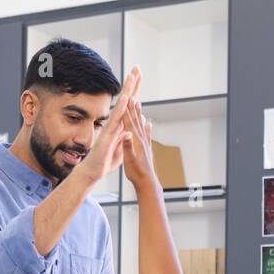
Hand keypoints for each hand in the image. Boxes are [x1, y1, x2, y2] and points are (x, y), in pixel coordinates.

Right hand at [72, 66, 139, 186]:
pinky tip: (127, 98)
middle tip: (137, 68)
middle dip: (132, 84)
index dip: (134, 92)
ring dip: (127, 91)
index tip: (139, 78)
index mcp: (119, 126)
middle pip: (125, 100)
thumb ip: (124, 139)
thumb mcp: (120, 150)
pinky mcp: (108, 134)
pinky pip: (116, 118)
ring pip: (121, 105)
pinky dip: (122, 108)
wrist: (92, 172)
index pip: (129, 106)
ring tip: (133, 76)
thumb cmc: (104, 161)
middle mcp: (115, 123)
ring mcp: (111, 127)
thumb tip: (128, 129)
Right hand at [120, 75, 157, 189]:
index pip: (129, 121)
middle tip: (133, 92)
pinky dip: (145, 126)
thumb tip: (126, 134)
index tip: (126, 95)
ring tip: (138, 103)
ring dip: (138, 113)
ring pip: (141, 124)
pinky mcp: (147, 148)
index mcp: (135, 140)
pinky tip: (147, 122)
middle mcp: (141, 139)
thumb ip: (127, 146)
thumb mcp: (128, 160)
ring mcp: (145, 143)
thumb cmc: (136, 172)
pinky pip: (145, 134)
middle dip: (133, 106)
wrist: (147, 182)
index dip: (127, 108)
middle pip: (136, 119)